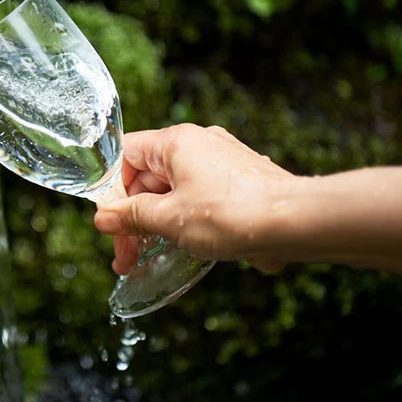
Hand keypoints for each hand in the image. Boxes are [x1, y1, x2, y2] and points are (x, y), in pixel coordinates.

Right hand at [94, 124, 296, 274]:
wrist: (298, 221)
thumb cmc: (233, 213)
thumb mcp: (170, 219)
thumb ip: (132, 216)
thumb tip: (104, 217)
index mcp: (176, 142)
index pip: (126, 156)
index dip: (112, 191)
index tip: (110, 223)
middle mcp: (198, 144)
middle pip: (148, 178)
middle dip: (133, 218)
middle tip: (126, 256)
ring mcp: (220, 162)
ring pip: (173, 191)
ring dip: (156, 224)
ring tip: (148, 259)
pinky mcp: (238, 181)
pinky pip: (197, 197)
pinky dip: (183, 221)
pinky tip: (182, 248)